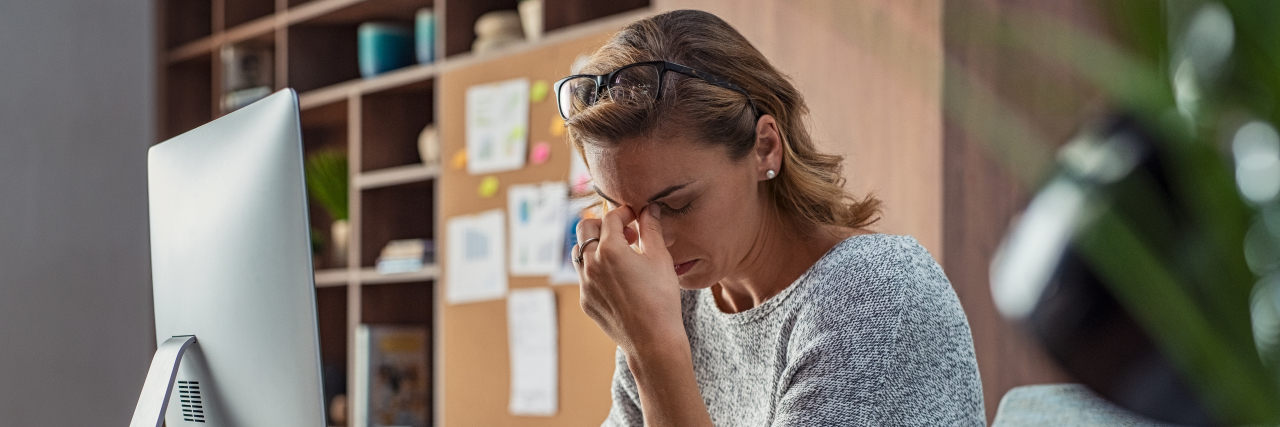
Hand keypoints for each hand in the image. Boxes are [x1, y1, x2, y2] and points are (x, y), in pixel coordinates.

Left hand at [574, 204, 684, 354]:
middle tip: (625, 233)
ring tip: (619, 254)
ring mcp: (585, 284)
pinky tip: (618, 279)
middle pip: (584, 228)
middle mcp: (591, 264)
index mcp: (610, 249)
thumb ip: (652, 229)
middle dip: (603, 224)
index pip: (610, 217)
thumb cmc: (661, 298)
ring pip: (579, 252)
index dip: (624, 213)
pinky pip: (584, 276)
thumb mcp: (660, 258)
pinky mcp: (585, 300)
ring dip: (595, 246)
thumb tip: (650, 208)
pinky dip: (596, 269)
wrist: (653, 340)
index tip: (636, 218)